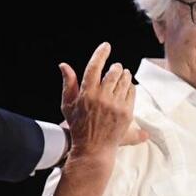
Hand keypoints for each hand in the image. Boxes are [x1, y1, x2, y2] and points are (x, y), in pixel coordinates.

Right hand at [59, 42, 146, 164]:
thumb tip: (64, 65)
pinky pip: (132, 91)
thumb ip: (68, 83)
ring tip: (122, 75)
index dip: (101, 54)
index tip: (106, 46)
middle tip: (115, 68)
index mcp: (86, 94)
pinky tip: (126, 89)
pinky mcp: (127, 113)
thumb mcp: (68, 105)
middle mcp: (102, 98)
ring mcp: (115, 105)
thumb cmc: (78, 127)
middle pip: (113, 72)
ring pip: (125, 80)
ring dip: (124, 75)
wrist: (93, 149)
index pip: (95, 67)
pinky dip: (130, 87)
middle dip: (115, 67)